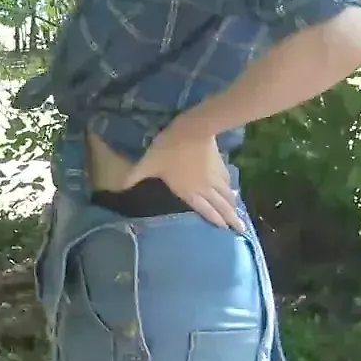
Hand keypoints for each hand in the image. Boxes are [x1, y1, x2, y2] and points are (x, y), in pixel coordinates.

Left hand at [120, 119, 244, 232]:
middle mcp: (205, 188)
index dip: (215, 220)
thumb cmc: (168, 148)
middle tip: (242, 230)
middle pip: (221, 206)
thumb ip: (134, 176)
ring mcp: (214, 176)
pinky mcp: (219, 164)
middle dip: (232, 219)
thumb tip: (118, 187)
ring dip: (233, 205)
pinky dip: (232, 189)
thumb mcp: (148, 163)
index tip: (227, 231)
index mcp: (189, 191)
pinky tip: (234, 191)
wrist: (192, 128)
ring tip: (240, 214)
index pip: (205, 210)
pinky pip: (227, 181)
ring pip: (226, 195)